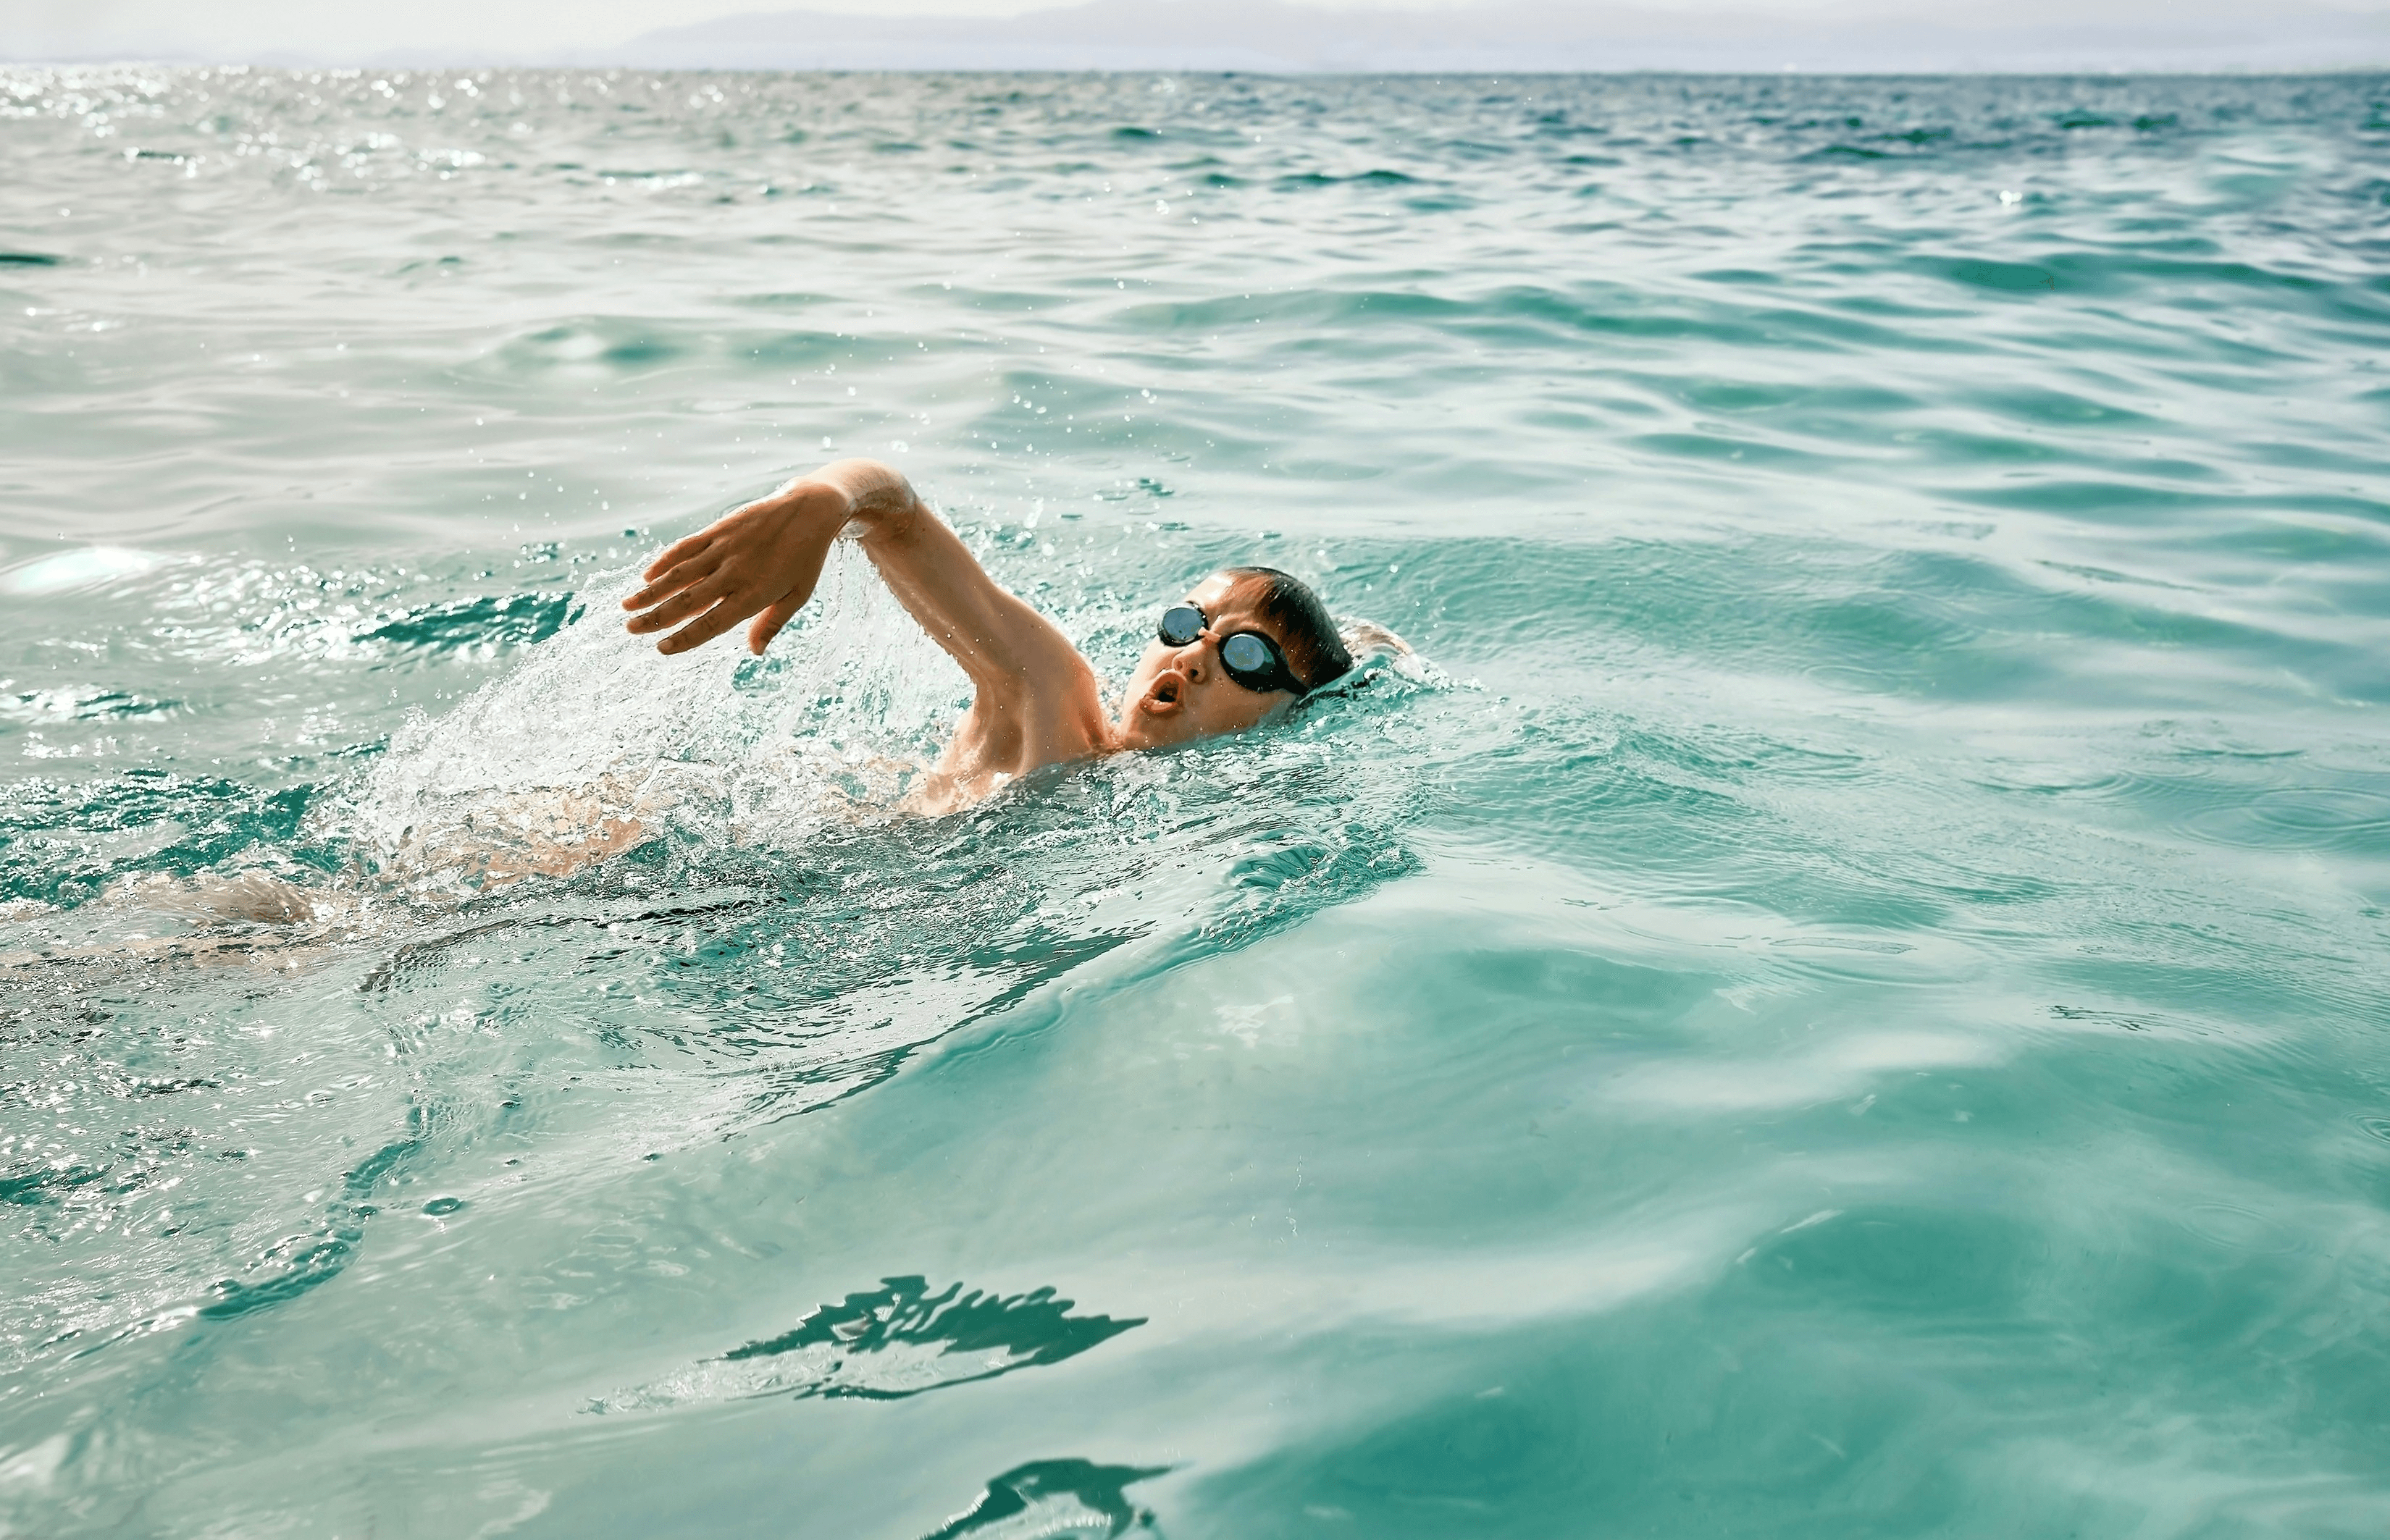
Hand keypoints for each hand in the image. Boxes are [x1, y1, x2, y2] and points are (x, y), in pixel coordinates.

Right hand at [622, 483, 845, 654]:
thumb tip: (755, 652)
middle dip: (656, 617)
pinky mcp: (719, 529)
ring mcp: (724, 548)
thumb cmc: (806, 558)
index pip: (712, 622)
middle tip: (631, 629)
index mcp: (755, 594)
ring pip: (679, 574)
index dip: (685, 637)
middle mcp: (735, 572)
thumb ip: (771, 623)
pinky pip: (686, 547)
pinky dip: (665, 561)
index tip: (661, 649)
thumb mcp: (798, 595)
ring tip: (627, 606)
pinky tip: (648, 575)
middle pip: (687, 600)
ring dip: (651, 591)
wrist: (810, 509)